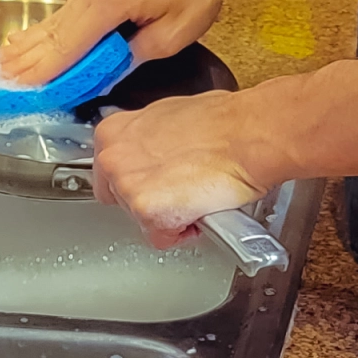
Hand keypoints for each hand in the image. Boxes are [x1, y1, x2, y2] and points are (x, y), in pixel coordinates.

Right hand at [0, 0, 240, 84]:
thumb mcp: (175, 32)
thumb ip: (135, 55)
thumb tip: (106, 73)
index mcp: (108, 2)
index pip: (66, 47)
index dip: (39, 74)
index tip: (13, 93)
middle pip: (50, 34)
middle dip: (20, 62)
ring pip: (54, 23)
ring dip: (25, 47)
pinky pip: (65, 14)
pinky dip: (44, 33)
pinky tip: (25, 42)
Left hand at [91, 85, 297, 249]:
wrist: (248, 135)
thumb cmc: (223, 123)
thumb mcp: (170, 119)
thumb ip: (149, 141)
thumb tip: (154, 154)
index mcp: (114, 131)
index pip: (110, 173)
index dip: (141, 182)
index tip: (157, 183)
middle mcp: (113, 157)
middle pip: (122, 199)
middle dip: (151, 201)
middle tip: (181, 190)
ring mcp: (128, 186)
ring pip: (141, 220)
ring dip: (168, 216)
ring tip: (196, 196)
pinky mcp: (147, 211)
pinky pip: (161, 238)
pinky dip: (182, 231)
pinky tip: (199, 209)